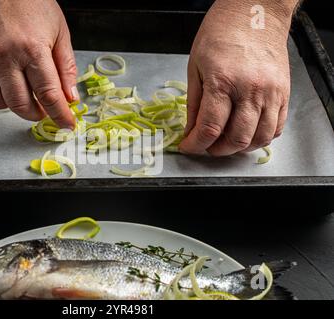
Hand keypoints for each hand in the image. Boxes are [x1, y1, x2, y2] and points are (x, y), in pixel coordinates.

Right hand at [0, 0, 77, 128]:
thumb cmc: (31, 2)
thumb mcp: (59, 32)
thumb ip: (65, 67)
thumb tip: (70, 97)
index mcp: (32, 49)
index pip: (49, 95)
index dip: (60, 115)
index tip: (66, 125)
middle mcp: (5, 57)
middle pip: (22, 105)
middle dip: (37, 114)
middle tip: (45, 110)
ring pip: (1, 102)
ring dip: (17, 104)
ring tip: (27, 91)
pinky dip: (0, 92)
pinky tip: (9, 80)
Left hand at [180, 0, 296, 155]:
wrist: (255, 11)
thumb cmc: (221, 33)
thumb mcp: (195, 66)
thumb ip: (194, 103)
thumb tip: (191, 130)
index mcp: (223, 82)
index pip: (209, 128)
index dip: (195, 144)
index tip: (188, 146)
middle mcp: (250, 90)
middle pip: (236, 139)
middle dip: (216, 150)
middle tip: (206, 146)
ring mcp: (271, 93)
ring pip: (259, 138)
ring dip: (239, 148)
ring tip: (225, 142)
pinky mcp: (284, 93)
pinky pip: (277, 127)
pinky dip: (261, 137)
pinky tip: (247, 133)